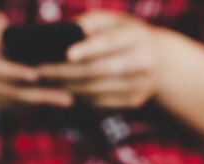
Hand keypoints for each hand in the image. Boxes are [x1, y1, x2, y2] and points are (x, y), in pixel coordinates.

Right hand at [0, 10, 72, 106]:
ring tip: (67, 99)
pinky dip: (36, 103)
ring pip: (15, 103)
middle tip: (67, 97)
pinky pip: (16, 106)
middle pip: (10, 92)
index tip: (36, 75)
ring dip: (42, 102)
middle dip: (39, 95)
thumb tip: (1, 37)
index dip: (14, 72)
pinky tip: (56, 100)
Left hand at [37, 11, 159, 108]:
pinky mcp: (134, 101)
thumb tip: (60, 35)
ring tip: (47, 81)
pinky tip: (64, 91)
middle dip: (67, 71)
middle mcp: (142, 61)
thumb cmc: (125, 36)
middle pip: (99, 70)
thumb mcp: (115, 22)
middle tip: (41, 71)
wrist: (162, 62)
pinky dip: (80, 97)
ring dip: (69, 87)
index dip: (89, 49)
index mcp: (136, 36)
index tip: (67, 54)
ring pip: (98, 89)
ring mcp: (140, 85)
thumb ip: (90, 24)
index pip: (110, 43)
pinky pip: (102, 102)